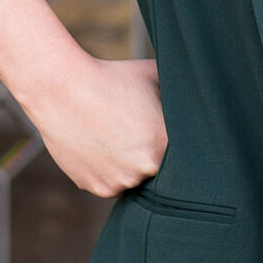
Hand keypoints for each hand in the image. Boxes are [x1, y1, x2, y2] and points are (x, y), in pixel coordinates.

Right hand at [0, 0, 166, 197]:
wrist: (61, 88)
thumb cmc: (111, 76)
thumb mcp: (154, 75)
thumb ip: (178, 93)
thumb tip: (200, 94)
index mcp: (164, 143)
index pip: (184, 155)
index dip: (176, 144)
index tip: (165, 132)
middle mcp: (144, 169)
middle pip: (160, 171)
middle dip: (153, 155)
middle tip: (139, 133)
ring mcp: (119, 181)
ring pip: (135, 179)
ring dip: (131, 165)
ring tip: (117, 136)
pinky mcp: (97, 187)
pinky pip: (111, 183)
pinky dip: (108, 169)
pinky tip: (100, 144)